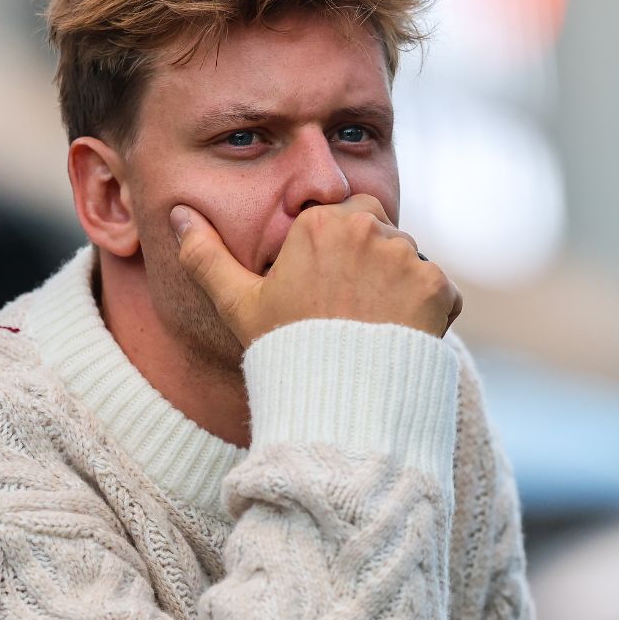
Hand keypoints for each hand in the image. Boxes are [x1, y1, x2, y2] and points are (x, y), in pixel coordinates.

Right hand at [171, 195, 462, 345]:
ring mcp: (406, 257)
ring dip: (400, 288)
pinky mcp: (438, 286)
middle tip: (352, 310)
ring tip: (373, 330)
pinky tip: (399, 341)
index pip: (342, 217)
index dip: (335, 255)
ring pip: (409, 262)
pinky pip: (439, 292)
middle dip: (372, 261)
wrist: (340, 404)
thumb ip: (206, 255)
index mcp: (321, 223)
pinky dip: (427, 314)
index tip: (325, 292)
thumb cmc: (285, 351)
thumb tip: (179, 214)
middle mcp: (367, 228)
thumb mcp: (238, 304)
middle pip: (380, 232)